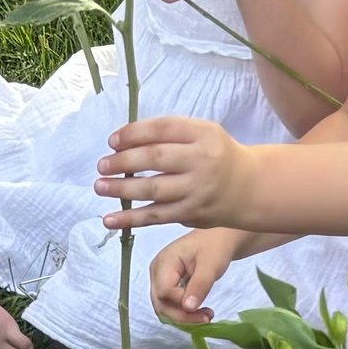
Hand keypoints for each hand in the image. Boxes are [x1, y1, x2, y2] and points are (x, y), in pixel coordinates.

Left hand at [95, 118, 251, 233]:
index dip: (134, 133)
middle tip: (102, 165)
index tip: (113, 140)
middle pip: (156, 158)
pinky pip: (155, 217)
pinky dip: (130, 219)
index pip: (163, 128)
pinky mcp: (190, 214)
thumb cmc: (216, 155)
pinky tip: (109, 219)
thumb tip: (124, 142)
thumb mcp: (202, 133)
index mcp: (204, 134)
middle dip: (124, 161)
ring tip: (100, 186)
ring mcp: (196, 190)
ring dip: (121, 189)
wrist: (248, 188)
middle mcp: (201, 161)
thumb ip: (170, 134)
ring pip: (152, 189)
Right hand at [151, 228, 241, 329]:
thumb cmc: (215, 246)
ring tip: (206, 315)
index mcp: (164, 262)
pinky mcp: (167, 286)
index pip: (164, 292)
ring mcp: (160, 280)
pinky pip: (170, 305)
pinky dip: (185, 312)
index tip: (204, 306)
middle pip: (161, 303)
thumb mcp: (211, 264)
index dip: (181, 303)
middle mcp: (157, 272)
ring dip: (184, 316)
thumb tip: (188, 307)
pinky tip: (200, 312)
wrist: (218, 238)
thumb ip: (199, 285)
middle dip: (182, 315)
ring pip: (164, 308)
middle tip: (207, 317)